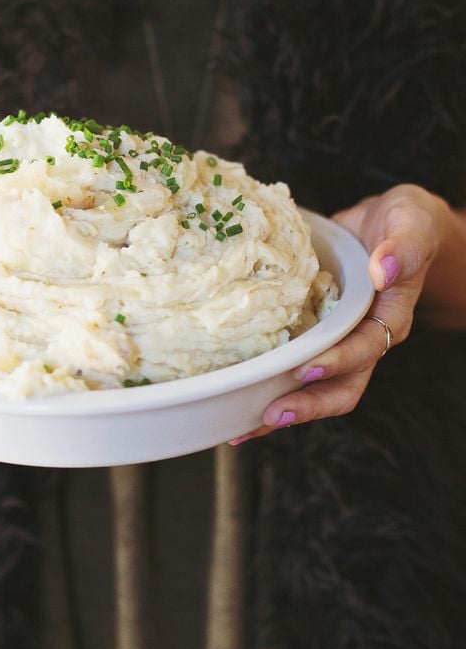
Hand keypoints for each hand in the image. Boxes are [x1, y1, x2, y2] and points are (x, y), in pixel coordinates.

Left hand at [229, 184, 448, 442]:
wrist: (390, 222)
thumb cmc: (406, 222)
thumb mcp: (412, 222)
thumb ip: (403, 246)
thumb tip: (384, 268)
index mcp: (391, 317)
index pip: (366, 348)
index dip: (337, 362)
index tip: (305, 368)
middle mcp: (365, 338)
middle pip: (342, 386)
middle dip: (307, 404)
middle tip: (271, 414)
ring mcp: (339, 341)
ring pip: (316, 388)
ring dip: (284, 408)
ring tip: (244, 427)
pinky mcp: (315, 333)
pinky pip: (294, 366)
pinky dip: (268, 385)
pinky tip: (236, 398)